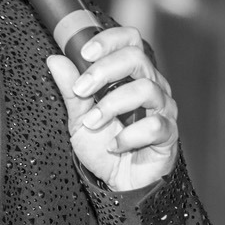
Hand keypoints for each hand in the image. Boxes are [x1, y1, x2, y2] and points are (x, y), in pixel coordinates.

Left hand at [46, 27, 178, 191]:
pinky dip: (128, 137)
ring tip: (94, 123)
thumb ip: (70, 90)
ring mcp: (163, 109)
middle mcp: (152, 86)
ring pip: (145, 89)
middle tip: (81, 90)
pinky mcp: (168, 133)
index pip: (130, 40)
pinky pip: (154, 126)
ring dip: (112, 105)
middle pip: (137, 58)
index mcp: (132, 76)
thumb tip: (55, 60)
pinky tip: (114, 147)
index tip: (85, 53)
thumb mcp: (79, 118)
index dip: (109, 40)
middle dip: (104, 70)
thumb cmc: (103, 147)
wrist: (119, 184)